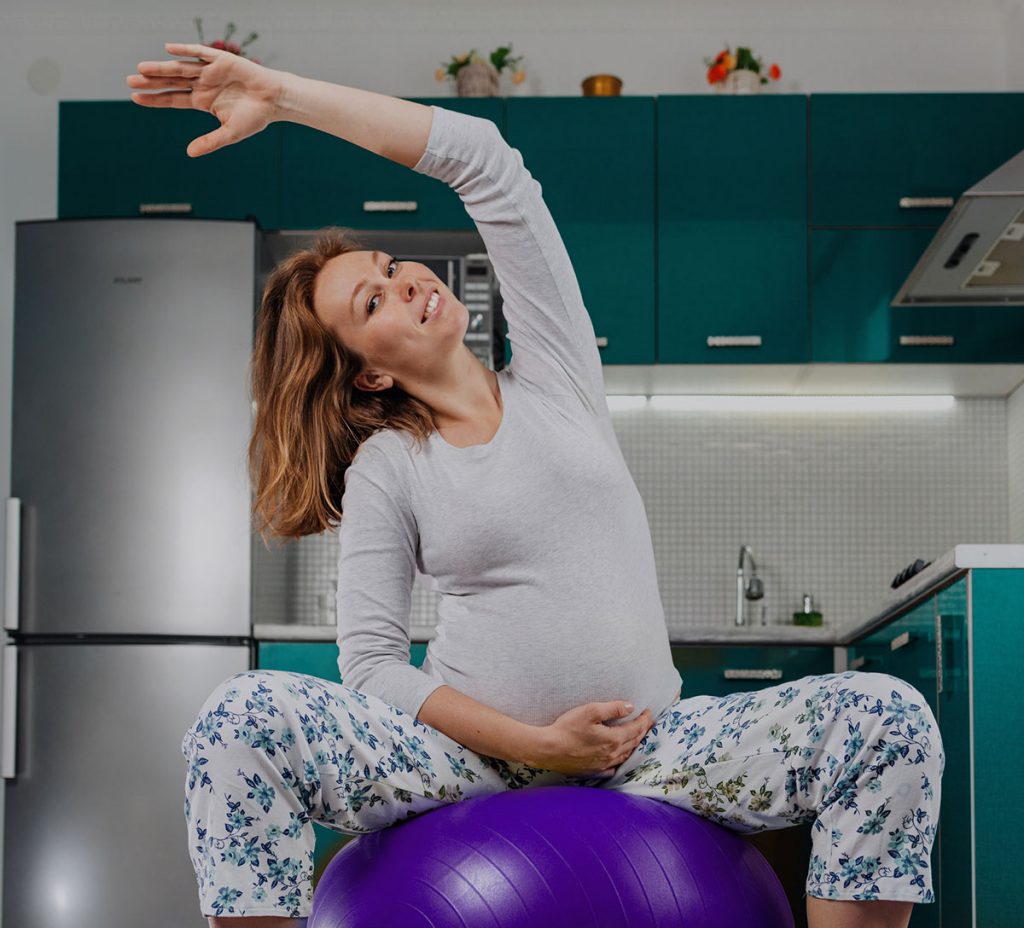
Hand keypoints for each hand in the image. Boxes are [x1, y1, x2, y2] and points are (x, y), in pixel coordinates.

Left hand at [126, 42, 285, 156]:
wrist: (275, 100)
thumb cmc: (255, 117)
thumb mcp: (230, 133)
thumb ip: (210, 142)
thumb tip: (189, 153)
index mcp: (202, 101)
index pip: (173, 99)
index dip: (154, 99)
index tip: (135, 98)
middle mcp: (202, 84)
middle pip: (171, 81)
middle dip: (151, 81)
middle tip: (130, 81)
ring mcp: (210, 71)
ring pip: (181, 68)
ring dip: (162, 67)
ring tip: (142, 69)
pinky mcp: (220, 60)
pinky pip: (199, 52)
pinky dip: (184, 50)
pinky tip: (168, 49)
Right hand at [528, 701, 654, 778]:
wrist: (548, 749)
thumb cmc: (568, 727)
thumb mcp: (590, 711)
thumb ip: (613, 708)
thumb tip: (630, 707)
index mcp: (613, 739)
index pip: (636, 728)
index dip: (644, 719)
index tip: (649, 712)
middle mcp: (612, 754)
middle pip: (633, 742)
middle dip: (643, 731)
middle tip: (648, 723)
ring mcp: (603, 764)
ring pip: (625, 755)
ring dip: (634, 745)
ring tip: (638, 737)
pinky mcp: (594, 770)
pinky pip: (613, 768)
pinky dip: (620, 761)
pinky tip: (619, 758)